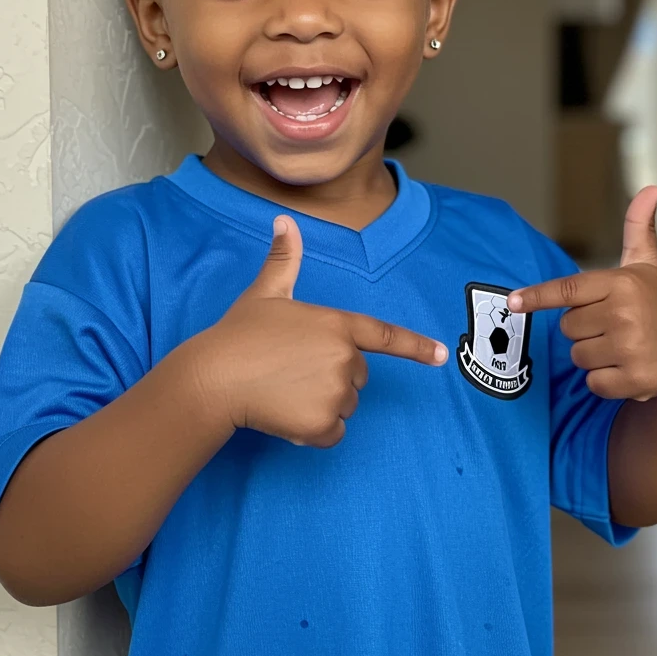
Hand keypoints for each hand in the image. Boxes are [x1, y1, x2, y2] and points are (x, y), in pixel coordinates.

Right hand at [201, 215, 448, 447]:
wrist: (214, 379)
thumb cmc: (239, 335)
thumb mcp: (265, 292)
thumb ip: (284, 259)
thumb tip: (284, 221)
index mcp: (337, 324)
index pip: (384, 336)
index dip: (415, 347)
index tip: (441, 356)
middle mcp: (344, 358)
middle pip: (357, 376)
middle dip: (332, 376)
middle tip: (292, 370)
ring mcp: (336, 392)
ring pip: (344, 406)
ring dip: (321, 405)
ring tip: (283, 391)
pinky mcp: (322, 425)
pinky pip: (332, 434)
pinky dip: (313, 432)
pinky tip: (285, 415)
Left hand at [507, 187, 656, 402]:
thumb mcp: (649, 265)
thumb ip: (639, 228)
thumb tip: (650, 188)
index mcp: (621, 283)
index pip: (569, 290)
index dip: (538, 297)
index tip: (513, 302)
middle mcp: (624, 314)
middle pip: (568, 327)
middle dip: (584, 330)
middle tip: (615, 327)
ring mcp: (630, 348)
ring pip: (578, 356)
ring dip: (594, 356)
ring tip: (624, 347)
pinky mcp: (634, 380)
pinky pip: (593, 383)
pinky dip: (605, 382)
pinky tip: (629, 370)